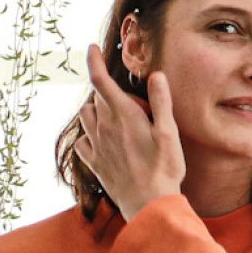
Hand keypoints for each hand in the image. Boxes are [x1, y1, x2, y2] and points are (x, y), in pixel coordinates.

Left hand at [70, 43, 185, 218]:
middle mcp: (104, 128)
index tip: (90, 48)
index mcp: (123, 115)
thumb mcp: (169, 133)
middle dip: (106, 90)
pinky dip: (89, 135)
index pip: (100, 80)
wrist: (148, 205)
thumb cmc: (164, 169)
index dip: (93, 61)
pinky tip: (102, 140)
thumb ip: (161, 102)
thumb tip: (156, 74)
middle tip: (130, 101)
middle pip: (95, 97)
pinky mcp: (94, 163)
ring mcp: (96, 146)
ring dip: (95, 109)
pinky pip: (82, 141)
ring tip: (114, 116)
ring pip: (85, 116)